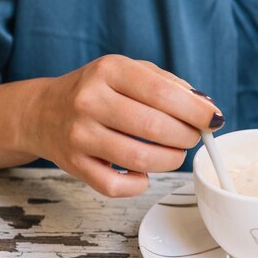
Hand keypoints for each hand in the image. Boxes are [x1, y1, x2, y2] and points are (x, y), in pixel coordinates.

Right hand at [20, 55, 222, 196]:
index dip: (196, 110)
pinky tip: (143, 171)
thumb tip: (207, 108)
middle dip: (186, 136)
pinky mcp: (74, 165)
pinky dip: (140, 183)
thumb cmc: (98, 91)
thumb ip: (170, 85)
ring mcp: (79, 134)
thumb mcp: (130, 72)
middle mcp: (89, 100)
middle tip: (192, 137)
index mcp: (109, 70)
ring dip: (169, 161)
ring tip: (174, 153)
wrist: (43, 112)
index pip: (162, 93)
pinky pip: (117, 186)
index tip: (214, 119)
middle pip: (154, 127)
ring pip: (139, 159)